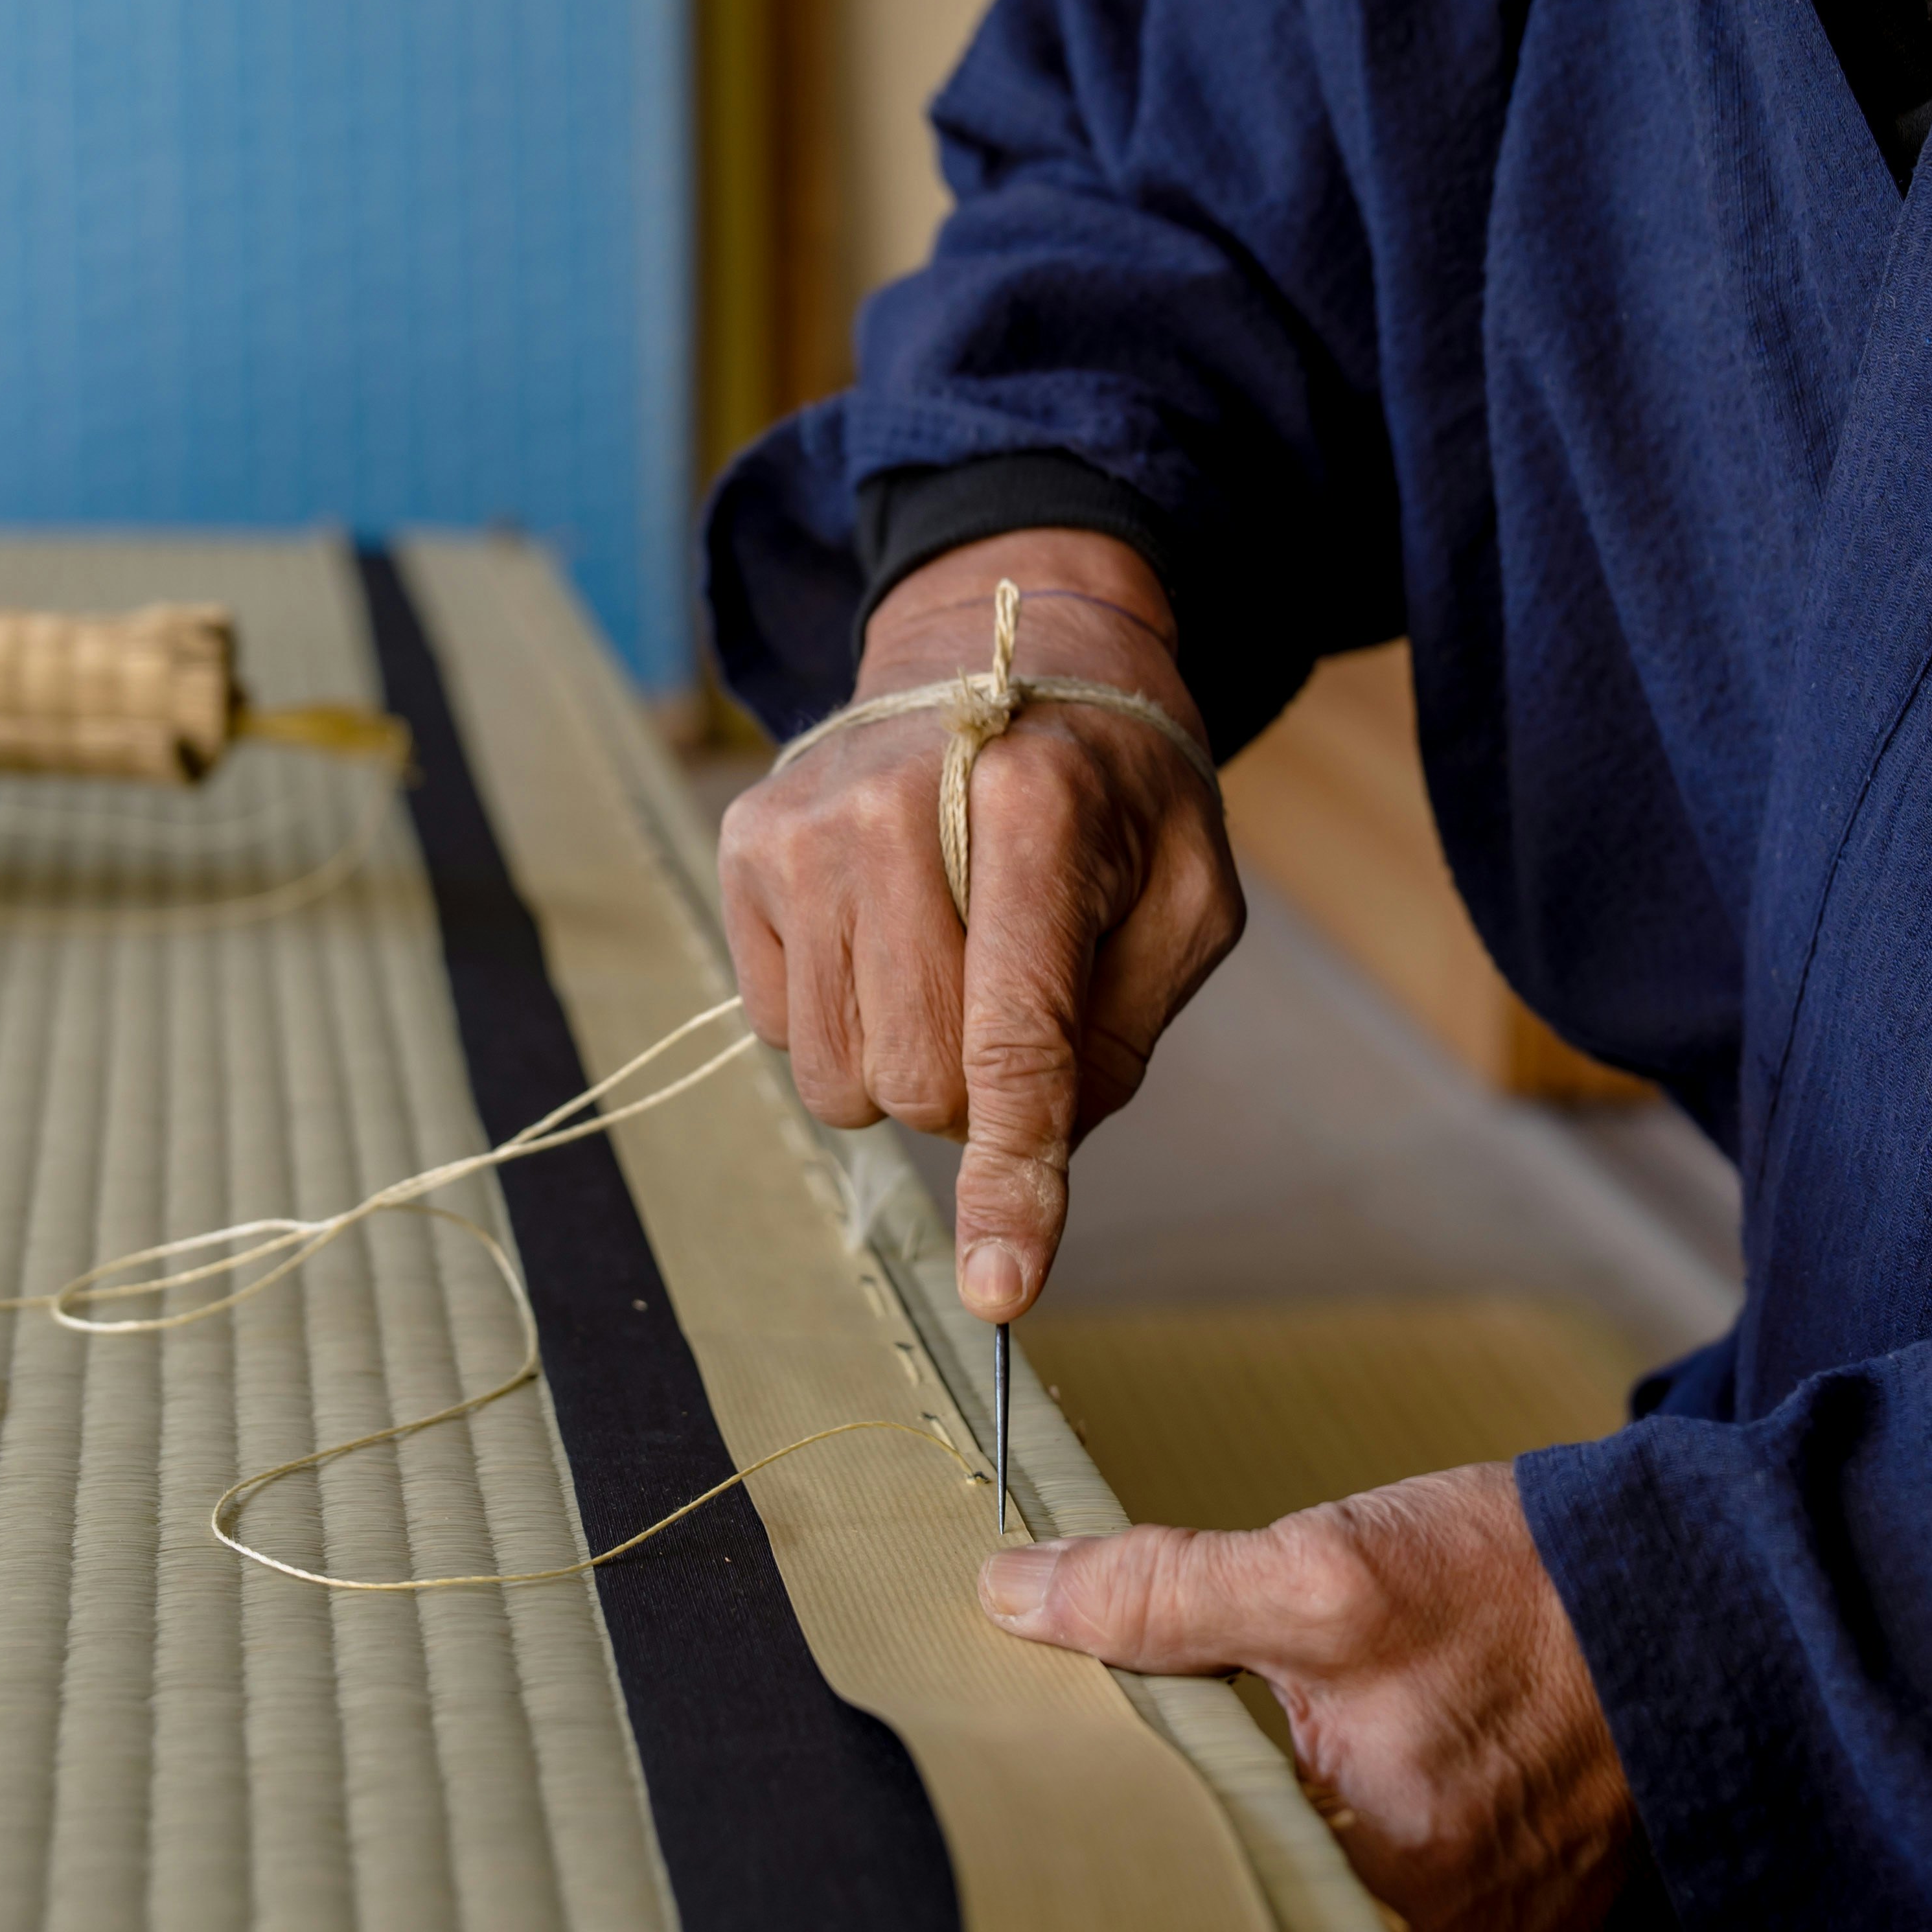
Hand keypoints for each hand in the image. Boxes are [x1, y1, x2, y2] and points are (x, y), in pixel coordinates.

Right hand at [718, 529, 1241, 1321]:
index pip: (1014, 1039)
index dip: (1013, 1178)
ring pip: (835, 1075)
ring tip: (948, 959)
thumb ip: (1123, 1033)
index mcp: (1035, 808)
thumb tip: (1032, 1157)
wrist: (1004, 640)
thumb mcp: (1186, 896)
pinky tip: (887, 930)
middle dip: (977, 1098)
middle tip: (1014, 1008)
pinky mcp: (745, 845)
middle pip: (918, 1080)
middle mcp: (892, 805)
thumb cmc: (1116, 788)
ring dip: (904, 1061)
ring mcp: (802, 825)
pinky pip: (777, 1029)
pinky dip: (842, 1015)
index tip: (1000, 1291)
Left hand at [980, 1468, 1635, 1931]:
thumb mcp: (1326, 1567)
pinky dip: (1351, 1891)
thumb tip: (1013, 1593)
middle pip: (1266, 1929)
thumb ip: (1160, 1590)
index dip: (1141, 1853)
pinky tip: (1334, 1823)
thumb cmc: (1514, 1585)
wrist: (1681, 1594)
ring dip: (1281, 1875)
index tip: (1090, 1796)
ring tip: (1272, 1790)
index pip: (1206, 1903)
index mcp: (1385, 1875)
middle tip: (1178, 1782)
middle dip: (1212, 1863)